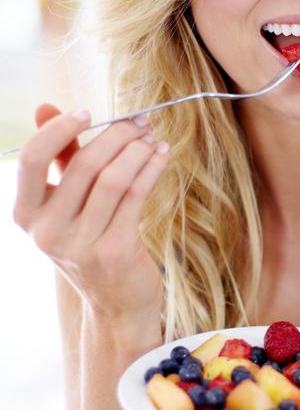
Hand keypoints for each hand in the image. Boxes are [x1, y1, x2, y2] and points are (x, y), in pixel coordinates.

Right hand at [12, 103, 169, 328]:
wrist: (115, 302)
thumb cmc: (90, 242)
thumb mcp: (66, 202)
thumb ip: (58, 156)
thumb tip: (44, 107)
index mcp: (26, 214)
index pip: (32, 159)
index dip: (59, 129)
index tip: (87, 112)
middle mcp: (47, 231)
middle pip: (84, 164)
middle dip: (116, 134)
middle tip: (139, 121)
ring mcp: (81, 244)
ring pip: (113, 178)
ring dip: (138, 150)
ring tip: (152, 137)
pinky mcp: (115, 250)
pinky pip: (136, 196)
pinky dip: (151, 168)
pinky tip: (162, 155)